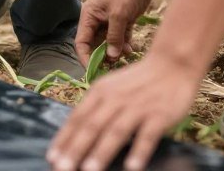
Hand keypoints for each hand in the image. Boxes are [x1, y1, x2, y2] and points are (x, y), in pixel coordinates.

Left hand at [47, 54, 199, 170]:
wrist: (171, 64)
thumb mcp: (110, 88)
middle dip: (75, 149)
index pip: (77, 118)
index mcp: (99, 92)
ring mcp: (137, 107)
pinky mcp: (159, 115)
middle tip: (62, 168)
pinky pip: (147, 136)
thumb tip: (76, 134)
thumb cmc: (137, 81)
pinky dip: (139, 152)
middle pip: (92, 127)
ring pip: (115, 132)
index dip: (64, 138)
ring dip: (101, 152)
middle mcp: (114, 99)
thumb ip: (95, 108)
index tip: (52, 157)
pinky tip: (131, 167)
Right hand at [75, 0, 154, 65]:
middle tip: (112, 67)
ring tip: (124, 56)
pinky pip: (120, 40)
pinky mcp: (122, 23)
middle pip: (94, 46)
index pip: (81, 42)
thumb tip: (111, 57)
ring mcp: (109, 23)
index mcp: (89, 17)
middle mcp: (96, 21)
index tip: (93, 70)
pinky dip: (124, 46)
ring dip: (115, 52)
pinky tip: (130, 49)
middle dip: (102, 57)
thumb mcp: (119, 15)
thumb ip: (114, 36)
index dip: (85, 57)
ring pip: (108, 44)